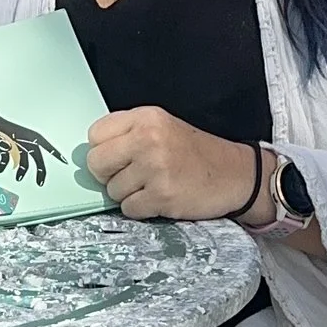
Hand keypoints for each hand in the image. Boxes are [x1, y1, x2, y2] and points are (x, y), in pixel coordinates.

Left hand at [85, 107, 265, 222]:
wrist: (235, 174)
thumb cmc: (195, 153)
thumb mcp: (163, 127)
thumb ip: (129, 134)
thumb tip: (92, 156)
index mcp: (146, 117)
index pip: (95, 134)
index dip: (103, 150)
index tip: (118, 157)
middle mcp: (148, 138)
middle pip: (95, 163)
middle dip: (108, 175)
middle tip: (131, 175)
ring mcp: (155, 167)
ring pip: (112, 190)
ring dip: (128, 194)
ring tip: (152, 185)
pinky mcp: (162, 195)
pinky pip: (129, 209)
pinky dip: (141, 209)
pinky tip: (159, 198)